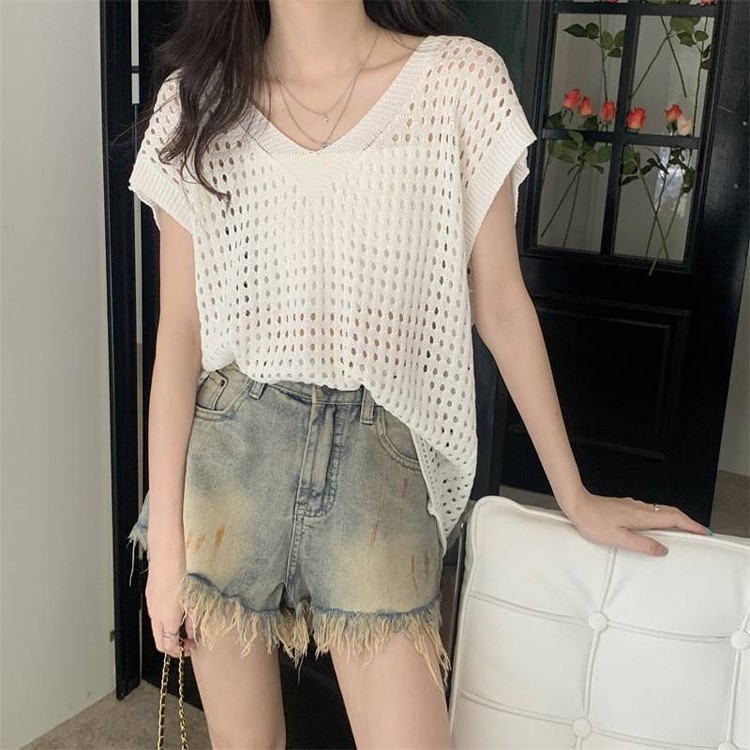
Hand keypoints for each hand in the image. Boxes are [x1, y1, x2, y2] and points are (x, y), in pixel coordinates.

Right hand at [144, 543, 198, 657]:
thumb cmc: (182, 573)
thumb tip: (193, 633)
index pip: (168, 645)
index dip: (179, 651)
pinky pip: (155, 614)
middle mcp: (156, 614)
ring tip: (183, 626)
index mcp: (168, 617)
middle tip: (186, 643)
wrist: (167, 553)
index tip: (190, 647)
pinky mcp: (150, 595)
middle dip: (172, 646)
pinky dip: (163, 620)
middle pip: (159, 641)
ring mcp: (151, 604)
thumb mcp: (193, 599)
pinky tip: (176, 611)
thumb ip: (193, 619)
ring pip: (156, 628)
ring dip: (167, 633)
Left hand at [560, 487, 710, 556]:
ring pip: (660, 510)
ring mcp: (632, 506)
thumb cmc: (593, 521)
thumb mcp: (619, 539)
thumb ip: (642, 545)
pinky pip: (649, 511)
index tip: (704, 532)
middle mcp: (640, 508)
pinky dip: (660, 517)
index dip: (691, 526)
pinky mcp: (624, 506)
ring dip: (674, 519)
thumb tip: (663, 550)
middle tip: (698, 532)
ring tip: (681, 530)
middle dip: (687, 522)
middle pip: (671, 512)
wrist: (576, 504)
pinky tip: (654, 525)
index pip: (674, 519)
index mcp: (642, 516)